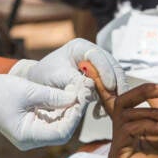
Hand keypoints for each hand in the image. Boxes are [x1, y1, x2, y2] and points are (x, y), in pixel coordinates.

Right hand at [0, 73, 88, 150]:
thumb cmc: (0, 91)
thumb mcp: (28, 90)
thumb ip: (53, 96)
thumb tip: (76, 98)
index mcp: (27, 136)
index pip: (61, 133)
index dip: (74, 116)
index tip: (81, 98)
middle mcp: (31, 140)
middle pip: (62, 130)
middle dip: (74, 112)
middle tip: (83, 93)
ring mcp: (32, 134)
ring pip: (59, 125)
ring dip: (69, 109)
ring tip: (77, 92)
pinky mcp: (34, 125)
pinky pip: (52, 120)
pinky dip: (61, 108)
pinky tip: (68, 95)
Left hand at [9, 38, 127, 102]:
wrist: (39, 84)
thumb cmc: (44, 75)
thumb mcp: (55, 76)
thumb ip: (72, 80)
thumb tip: (90, 87)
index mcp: (80, 47)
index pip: (97, 55)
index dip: (105, 70)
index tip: (109, 85)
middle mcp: (91, 54)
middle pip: (111, 65)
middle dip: (117, 82)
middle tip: (119, 98)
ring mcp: (97, 66)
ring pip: (114, 76)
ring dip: (116, 91)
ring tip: (115, 105)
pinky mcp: (99, 79)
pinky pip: (110, 87)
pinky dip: (110, 98)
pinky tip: (104, 110)